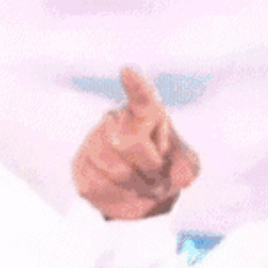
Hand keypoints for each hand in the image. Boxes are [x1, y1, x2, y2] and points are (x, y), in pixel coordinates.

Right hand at [73, 67, 199, 219]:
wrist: (140, 190)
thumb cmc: (166, 168)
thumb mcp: (187, 166)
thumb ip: (184, 167)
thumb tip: (166, 177)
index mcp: (145, 113)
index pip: (142, 99)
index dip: (136, 86)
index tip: (128, 71)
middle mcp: (116, 120)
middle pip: (133, 146)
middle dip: (152, 166)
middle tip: (158, 169)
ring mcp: (94, 140)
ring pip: (119, 170)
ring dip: (140, 185)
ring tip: (143, 181)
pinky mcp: (81, 165)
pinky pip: (102, 186)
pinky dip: (121, 196)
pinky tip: (125, 188)